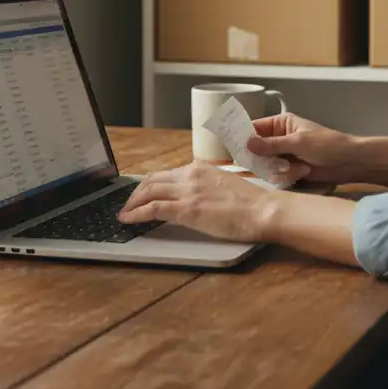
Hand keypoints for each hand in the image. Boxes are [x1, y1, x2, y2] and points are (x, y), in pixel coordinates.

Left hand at [116, 162, 280, 242]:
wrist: (263, 210)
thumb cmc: (252, 203)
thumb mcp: (225, 186)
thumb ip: (207, 187)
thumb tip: (196, 197)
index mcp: (201, 168)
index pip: (166, 173)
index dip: (150, 185)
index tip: (143, 194)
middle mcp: (190, 174)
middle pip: (152, 180)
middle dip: (136, 193)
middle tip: (128, 205)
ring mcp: (187, 191)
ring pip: (148, 191)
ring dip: (132, 203)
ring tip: (125, 213)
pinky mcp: (186, 209)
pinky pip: (152, 209)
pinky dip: (136, 214)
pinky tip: (129, 220)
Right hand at [247, 113, 360, 183]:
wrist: (348, 162)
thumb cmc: (326, 145)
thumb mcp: (298, 142)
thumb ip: (271, 144)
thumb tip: (247, 142)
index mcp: (281, 124)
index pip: (255, 127)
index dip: (243, 136)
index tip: (233, 147)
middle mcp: (279, 138)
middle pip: (257, 149)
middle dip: (263, 158)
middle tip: (271, 163)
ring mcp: (284, 155)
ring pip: (266, 164)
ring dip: (278, 168)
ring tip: (293, 168)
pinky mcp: (289, 170)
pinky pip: (276, 174)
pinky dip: (286, 176)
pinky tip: (300, 173)